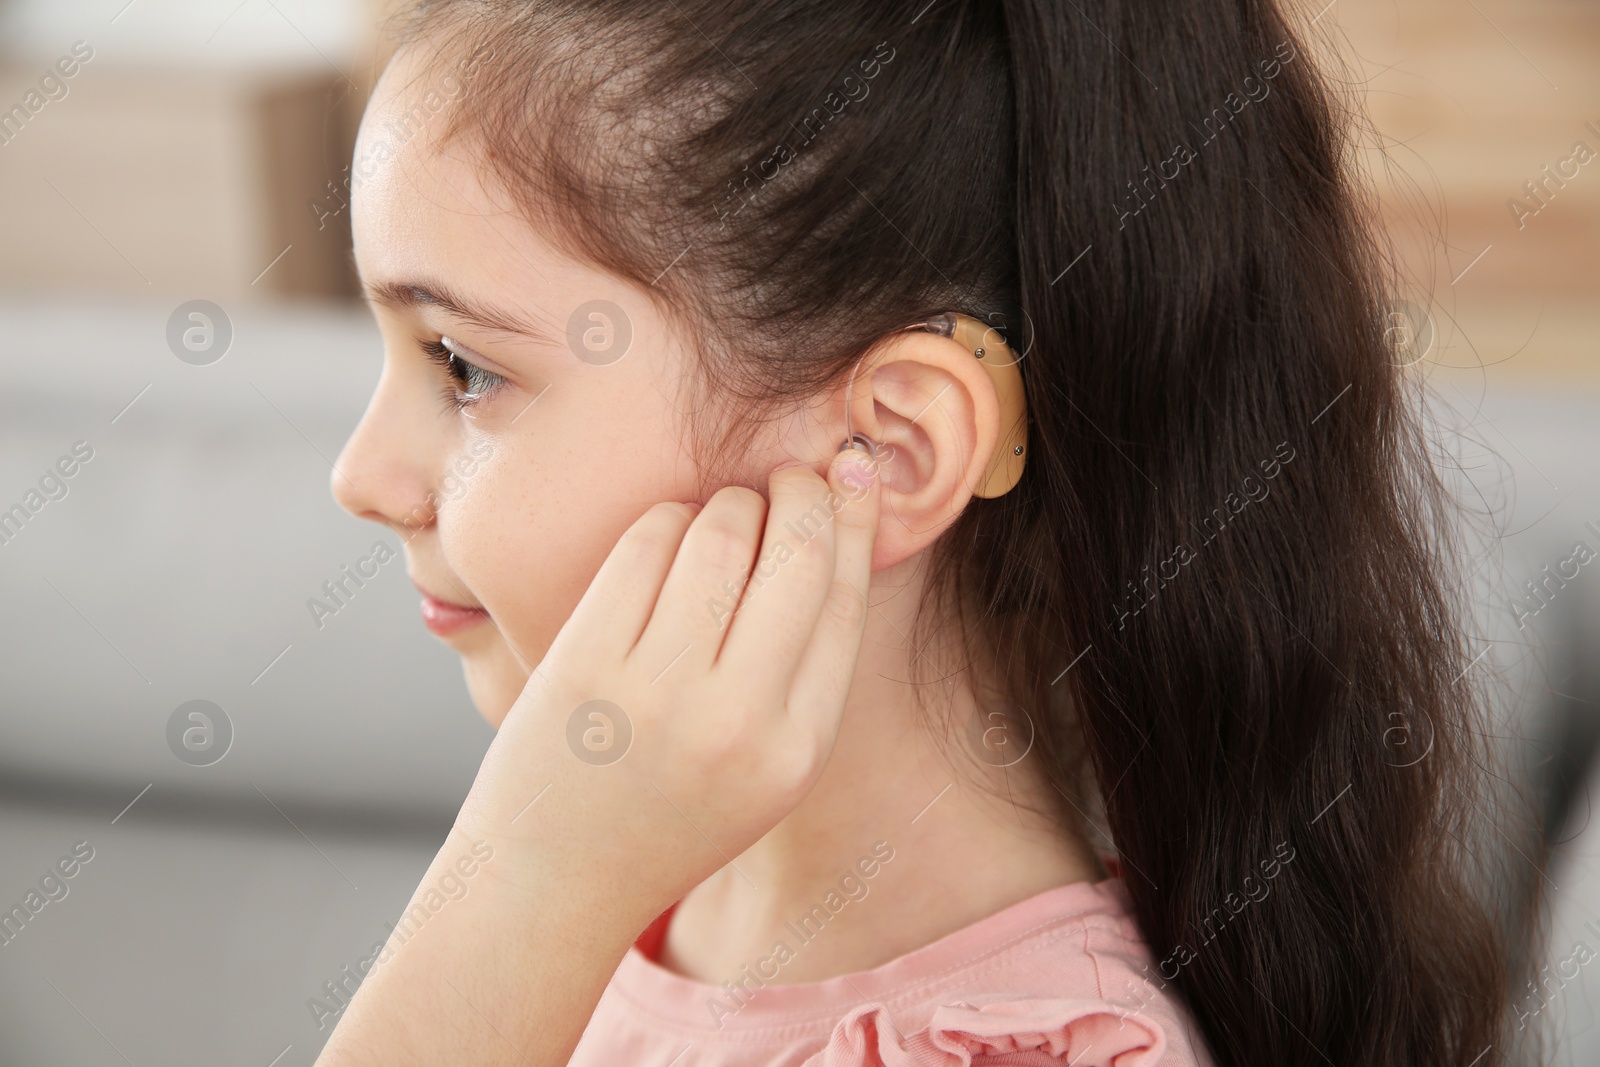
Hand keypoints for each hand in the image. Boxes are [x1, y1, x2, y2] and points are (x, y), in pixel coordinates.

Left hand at [456, 446, 881, 925]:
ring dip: (730, 503)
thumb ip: (803, 667)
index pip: (846, 600)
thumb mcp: (767, 766)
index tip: (851, 470)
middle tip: (790, 476)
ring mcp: (657, 693)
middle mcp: (737, 723)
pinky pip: (646, 544)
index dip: (856, 519)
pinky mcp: (584, 665)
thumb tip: (837, 520)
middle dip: (800, 492)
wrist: (555, 880)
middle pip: (797, 555)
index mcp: (798, 750)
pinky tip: (666, 536)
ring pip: (721, 534)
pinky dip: (666, 520)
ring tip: (722, 517)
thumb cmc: (671, 807)